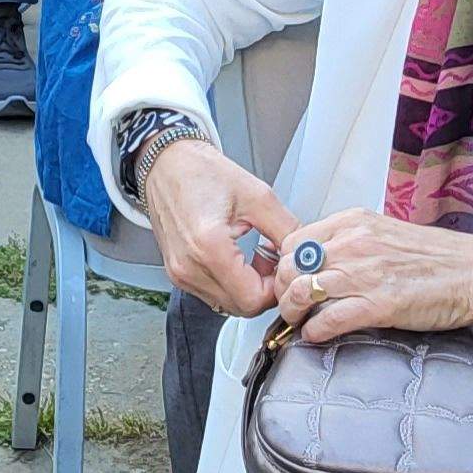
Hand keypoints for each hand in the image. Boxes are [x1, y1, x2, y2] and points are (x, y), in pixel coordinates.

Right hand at [140, 137, 300, 315]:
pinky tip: (237, 259)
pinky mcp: (177, 273)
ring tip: (254, 258)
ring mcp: (180, 273)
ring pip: (228, 304)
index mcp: (208, 246)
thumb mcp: (257, 195)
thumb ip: (287, 231)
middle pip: (242, 307)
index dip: (276, 287)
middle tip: (272, 262)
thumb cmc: (203, 172)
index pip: (254, 298)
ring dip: (247, 288)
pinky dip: (230, 284)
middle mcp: (189, 266)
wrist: (167, 165)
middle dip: (264, 289)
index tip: (282, 267)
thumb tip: (305, 256)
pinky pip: (213, 294)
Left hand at [275, 208, 472, 343]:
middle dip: (282, 289)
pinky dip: (314, 331)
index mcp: (353, 223)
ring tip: (299, 320)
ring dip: (293, 312)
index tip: (288, 279)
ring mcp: (363, 274)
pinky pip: (327, 320)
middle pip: (289, 266)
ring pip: (300, 292)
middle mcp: (352, 244)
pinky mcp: (377, 305)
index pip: (293, 240)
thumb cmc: (438, 257)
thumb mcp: (384, 234)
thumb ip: (350, 243)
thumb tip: (318, 262)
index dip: (284, 264)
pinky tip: (317, 334)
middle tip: (288, 304)